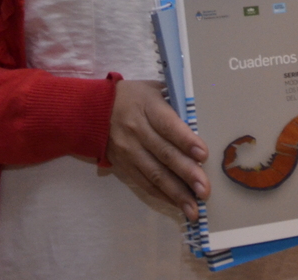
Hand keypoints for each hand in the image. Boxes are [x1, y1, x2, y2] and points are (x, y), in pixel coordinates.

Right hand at [105, 79, 209, 221]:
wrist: (93, 110)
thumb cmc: (134, 97)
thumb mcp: (154, 89)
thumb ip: (177, 102)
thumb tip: (203, 116)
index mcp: (147, 108)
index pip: (168, 126)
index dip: (185, 140)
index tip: (203, 155)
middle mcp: (137, 132)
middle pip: (164, 154)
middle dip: (187, 174)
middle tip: (205, 190)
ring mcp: (129, 151)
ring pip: (155, 175)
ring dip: (176, 193)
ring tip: (193, 209)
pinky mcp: (124, 166)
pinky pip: (144, 183)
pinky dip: (162, 196)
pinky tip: (177, 204)